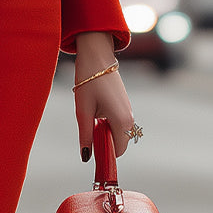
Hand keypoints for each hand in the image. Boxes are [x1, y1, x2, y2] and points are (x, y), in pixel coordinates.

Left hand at [72, 32, 134, 160]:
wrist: (97, 56)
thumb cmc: (88, 82)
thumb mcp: (83, 111)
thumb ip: (86, 135)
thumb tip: (86, 156)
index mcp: (121, 121)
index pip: (117, 151)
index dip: (104, 154)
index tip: (90, 149)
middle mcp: (129, 118)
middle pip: (119, 143)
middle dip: (104, 143)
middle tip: (87, 130)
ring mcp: (129, 111)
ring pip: (118, 133)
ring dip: (105, 132)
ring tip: (90, 117)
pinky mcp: (125, 105)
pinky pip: (118, 123)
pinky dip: (108, 124)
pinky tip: (95, 111)